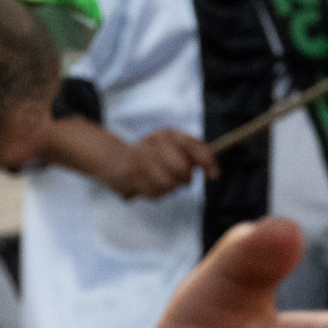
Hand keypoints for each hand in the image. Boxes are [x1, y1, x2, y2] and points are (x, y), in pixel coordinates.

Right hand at [98, 128, 218, 199]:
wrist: (114, 158)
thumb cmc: (150, 155)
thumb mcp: (171, 146)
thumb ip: (192, 152)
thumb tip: (211, 169)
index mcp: (167, 134)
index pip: (194, 146)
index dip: (207, 162)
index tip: (213, 175)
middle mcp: (154, 143)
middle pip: (182, 169)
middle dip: (185, 179)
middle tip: (182, 179)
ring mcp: (141, 159)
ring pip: (170, 185)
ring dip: (169, 188)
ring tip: (161, 181)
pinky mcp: (131, 176)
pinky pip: (156, 193)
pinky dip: (156, 193)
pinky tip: (149, 184)